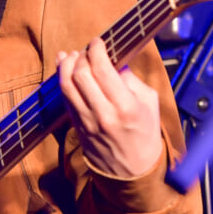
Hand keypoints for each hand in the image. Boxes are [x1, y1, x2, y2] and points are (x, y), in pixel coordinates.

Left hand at [57, 38, 164, 177]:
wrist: (133, 171)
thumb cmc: (145, 133)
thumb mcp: (150, 103)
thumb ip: (131, 80)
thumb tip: (114, 63)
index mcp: (125, 107)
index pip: (102, 69)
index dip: (96, 50)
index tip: (98, 42)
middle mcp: (103, 114)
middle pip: (80, 75)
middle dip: (81, 56)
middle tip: (87, 50)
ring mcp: (87, 122)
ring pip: (67, 86)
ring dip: (66, 66)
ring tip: (72, 56)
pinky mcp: (77, 127)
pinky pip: (65, 99)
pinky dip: (62, 80)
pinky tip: (64, 68)